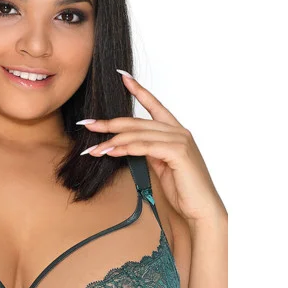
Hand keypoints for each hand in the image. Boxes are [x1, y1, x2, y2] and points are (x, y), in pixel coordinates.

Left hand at [78, 70, 225, 225]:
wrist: (199, 210)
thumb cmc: (182, 190)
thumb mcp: (160, 166)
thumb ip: (149, 151)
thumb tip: (129, 145)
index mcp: (176, 132)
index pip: (155, 106)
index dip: (139, 90)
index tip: (123, 77)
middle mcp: (179, 132)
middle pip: (138, 122)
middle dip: (110, 123)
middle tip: (88, 124)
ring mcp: (180, 140)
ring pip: (138, 134)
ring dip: (113, 141)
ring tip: (93, 148)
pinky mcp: (178, 152)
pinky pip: (145, 146)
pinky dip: (125, 148)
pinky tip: (110, 151)